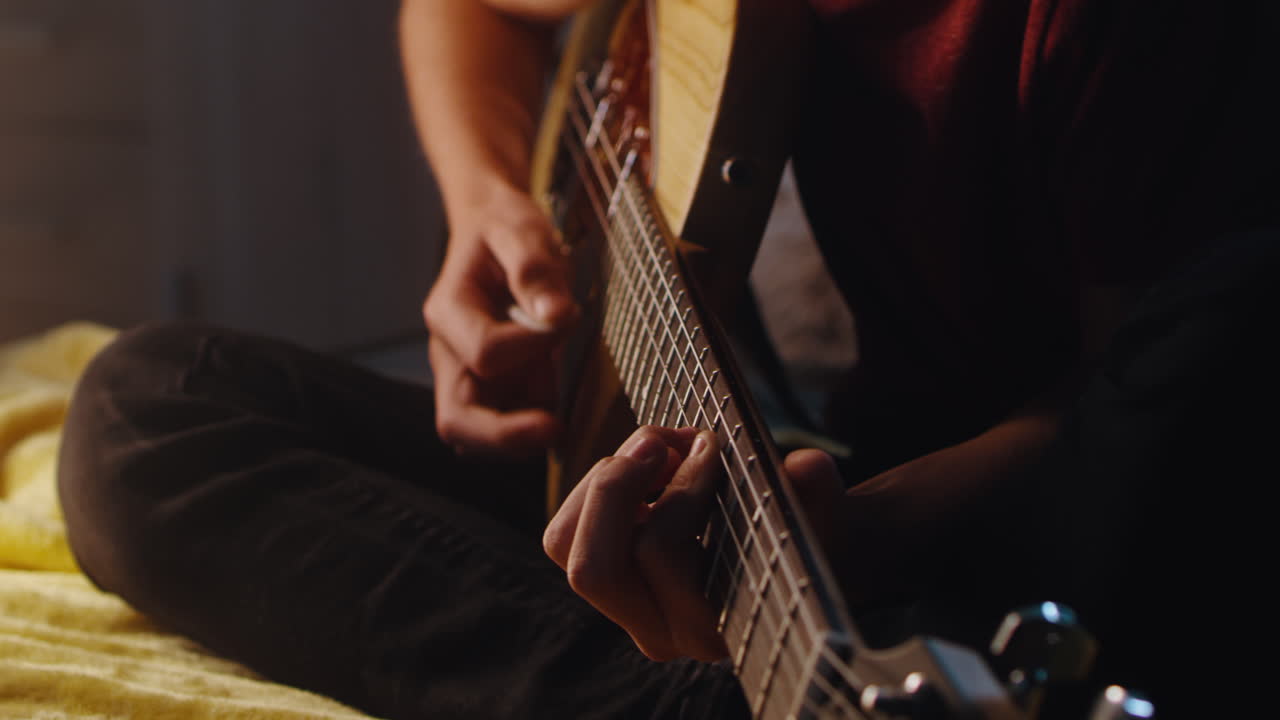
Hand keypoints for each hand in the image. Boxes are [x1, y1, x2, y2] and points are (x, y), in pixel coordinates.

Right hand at [424, 183, 576, 454]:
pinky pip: (502, 427)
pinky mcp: (489, 389)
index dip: (532, 346)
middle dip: (505, 436)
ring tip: (557, 407)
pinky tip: (552, 393)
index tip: (565, 317)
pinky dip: (529, 424)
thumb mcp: (521, 230)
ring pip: (476, 437)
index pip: (485, 354)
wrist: (492, 228)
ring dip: (520, 436)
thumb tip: (556, 315)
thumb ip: (534, 269)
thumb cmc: (503, 228)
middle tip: (555, 428)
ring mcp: (466, 376)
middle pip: (456, 420)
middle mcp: (449, 353)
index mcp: (449, 312)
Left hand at [543, 426, 850, 661]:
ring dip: (604, 483)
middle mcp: (660, 633)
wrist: (800, 553)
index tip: (712, 443)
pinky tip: (649, 465)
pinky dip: (595, 487)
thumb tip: (807, 469)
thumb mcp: (821, 514)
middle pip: (592, 568)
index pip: (659, 554)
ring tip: (657, 448)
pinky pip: (565, 532)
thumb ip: (818, 497)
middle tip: (663, 439)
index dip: (680, 486)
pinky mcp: (608, 579)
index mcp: (711, 629)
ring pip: (564, 545)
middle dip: (618, 488)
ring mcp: (625, 610)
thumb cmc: (809, 532)